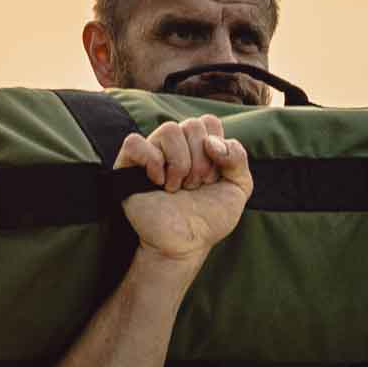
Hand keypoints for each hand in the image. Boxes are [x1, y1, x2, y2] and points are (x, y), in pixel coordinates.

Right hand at [117, 114, 250, 263]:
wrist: (187, 244)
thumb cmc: (210, 217)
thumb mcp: (239, 187)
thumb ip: (238, 157)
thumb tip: (210, 142)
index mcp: (198, 145)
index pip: (208, 122)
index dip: (217, 149)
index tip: (213, 178)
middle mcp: (175, 145)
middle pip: (192, 125)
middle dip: (201, 162)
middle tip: (195, 187)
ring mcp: (152, 153)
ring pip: (168, 130)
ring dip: (180, 164)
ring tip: (177, 188)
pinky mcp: (128, 166)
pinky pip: (134, 142)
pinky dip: (151, 161)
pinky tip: (158, 182)